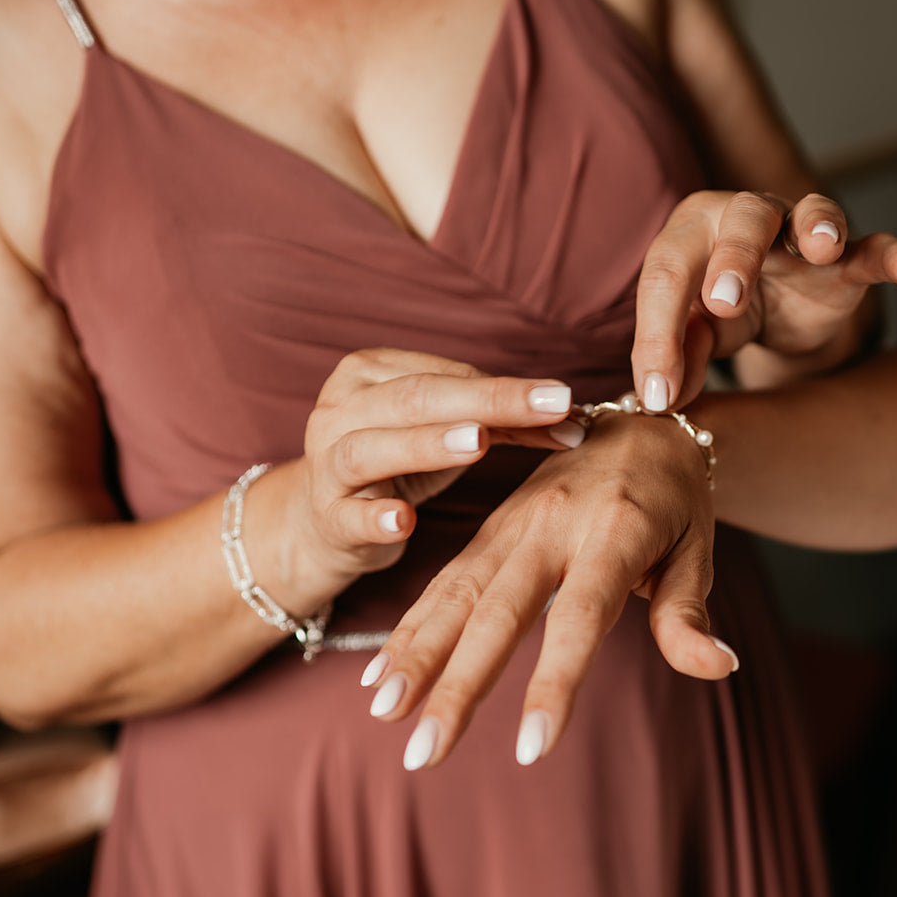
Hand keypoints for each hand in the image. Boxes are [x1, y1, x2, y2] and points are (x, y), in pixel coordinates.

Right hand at [288, 348, 583, 589]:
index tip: (564, 400)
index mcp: (369, 374)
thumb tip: (574, 417)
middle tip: (548, 405)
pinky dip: (375, 518)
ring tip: (479, 443)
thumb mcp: (446, 435)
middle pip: (414, 399)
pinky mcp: (327, 518)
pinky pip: (348, 516)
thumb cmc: (398, 465)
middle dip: (487, 401)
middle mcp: (340, 410)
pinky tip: (404, 521)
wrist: (323, 522)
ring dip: (426, 445)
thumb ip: (502, 423)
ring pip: (370, 449)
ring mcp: (326, 465)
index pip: (446, 376)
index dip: (507, 390)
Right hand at [356, 410, 735, 769]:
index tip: (531, 748)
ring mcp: (513, 523)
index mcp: (614, 531)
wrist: (643, 420)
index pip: (580, 619)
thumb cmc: (678, 497)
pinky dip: (411, 626)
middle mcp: (552, 524)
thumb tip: (719, 666)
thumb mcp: (699, 548)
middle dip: (458, 686)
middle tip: (425, 751)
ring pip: (457, 594)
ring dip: (417, 656)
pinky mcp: (491, 528)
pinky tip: (382, 673)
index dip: (554, 683)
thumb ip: (690, 611)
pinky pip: (444, 579)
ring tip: (384, 713)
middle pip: (499, 613)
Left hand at [632, 190, 896, 409]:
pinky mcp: (849, 261)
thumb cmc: (722, 316)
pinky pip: (876, 249)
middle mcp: (745, 217)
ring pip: (810, 214)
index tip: (659, 395)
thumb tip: (662, 397)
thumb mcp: (696, 340)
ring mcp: (802, 234)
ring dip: (817, 226)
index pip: (668, 274)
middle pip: (741, 221)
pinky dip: (896, 255)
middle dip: (733, 258)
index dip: (659, 335)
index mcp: (690, 233)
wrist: (777, 313)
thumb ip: (679, 360)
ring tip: (822, 247)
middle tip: (722, 303)